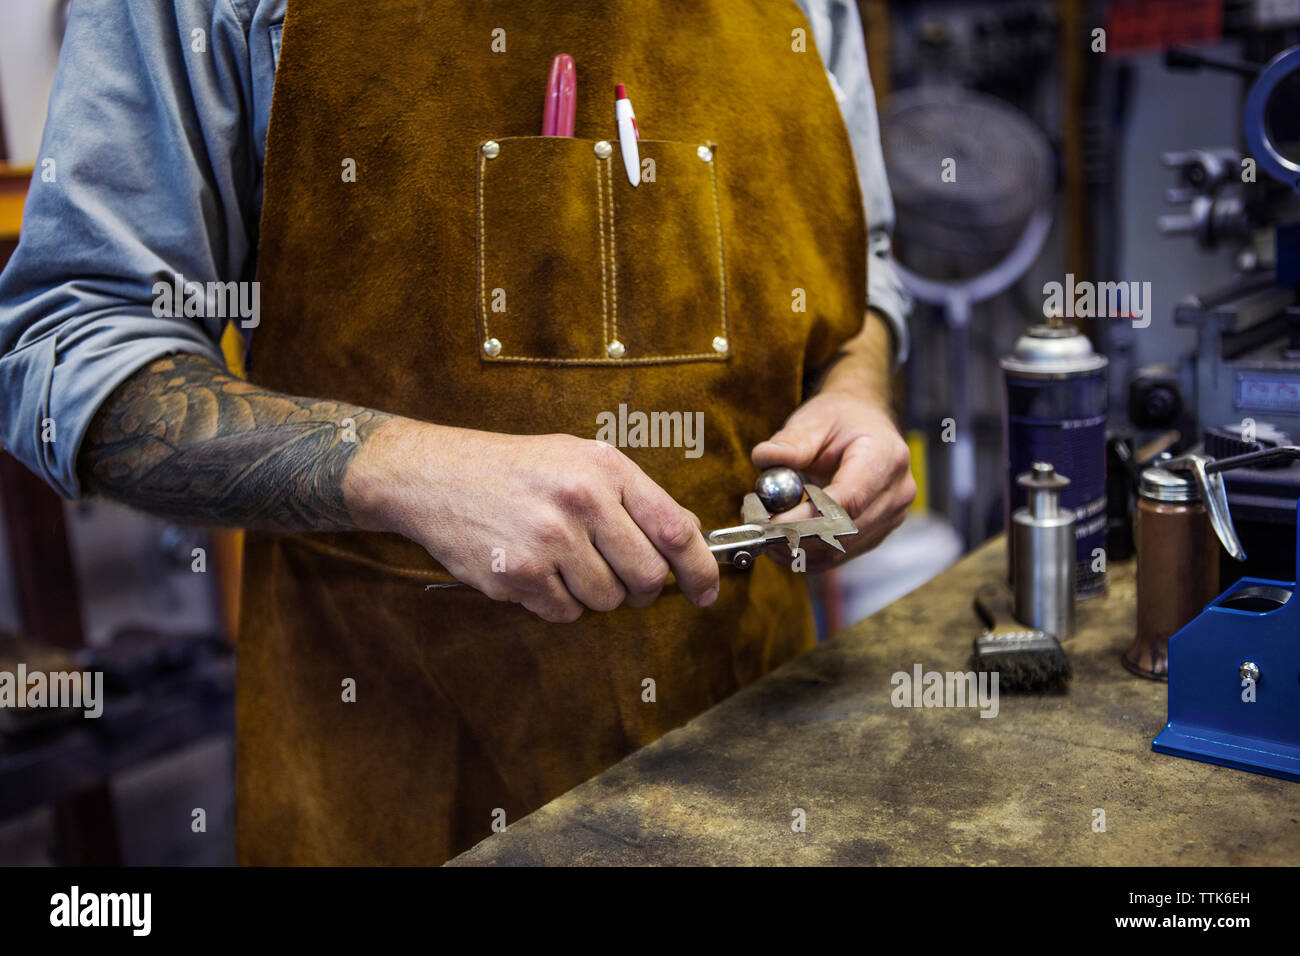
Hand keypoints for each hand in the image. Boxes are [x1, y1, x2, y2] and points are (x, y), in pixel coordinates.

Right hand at [345, 420, 719, 622]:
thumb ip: (632, 494)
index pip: (675, 529)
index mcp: (604, 468)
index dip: (700, 569)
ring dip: (594, 595)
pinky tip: (537, 572)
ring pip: (607, 601)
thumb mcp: (578, 458)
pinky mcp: (520, 575)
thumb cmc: (514, 468)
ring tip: (565, 563)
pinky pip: (565, 614)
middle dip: (641, 589)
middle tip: (621, 579)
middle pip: (647, 577)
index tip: (706, 591)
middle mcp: (581, 502)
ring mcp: (550, 541)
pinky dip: (558, 603)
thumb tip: (686, 534)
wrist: (435, 475)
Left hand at [751, 392, 914, 572]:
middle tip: (754, 524)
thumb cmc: (840, 419)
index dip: (806, 518)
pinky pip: (837, 555)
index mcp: (885, 457)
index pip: (848, 500)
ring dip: (794, 546)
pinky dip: (804, 551)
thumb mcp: (815, 419)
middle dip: (793, 534)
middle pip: (842, 531)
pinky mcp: (876, 534)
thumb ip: (791, 441)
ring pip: (838, 549)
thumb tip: (764, 458)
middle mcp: (895, 492)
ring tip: (762, 526)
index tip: (769, 521)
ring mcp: (890, 517)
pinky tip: (779, 536)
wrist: (865, 426)